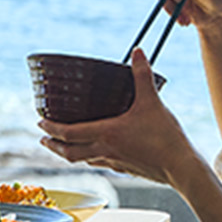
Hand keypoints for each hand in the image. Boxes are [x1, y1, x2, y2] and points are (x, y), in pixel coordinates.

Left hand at [39, 50, 206, 190]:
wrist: (182, 168)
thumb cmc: (165, 137)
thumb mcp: (152, 102)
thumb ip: (142, 76)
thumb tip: (138, 52)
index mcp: (106, 133)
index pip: (68, 133)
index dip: (51, 128)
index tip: (39, 123)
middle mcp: (105, 150)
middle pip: (68, 152)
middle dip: (53, 145)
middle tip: (42, 138)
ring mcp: (114, 162)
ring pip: (82, 160)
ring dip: (67, 153)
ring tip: (62, 146)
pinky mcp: (125, 169)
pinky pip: (99, 164)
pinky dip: (90, 158)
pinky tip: (94, 154)